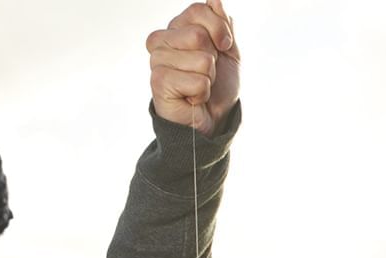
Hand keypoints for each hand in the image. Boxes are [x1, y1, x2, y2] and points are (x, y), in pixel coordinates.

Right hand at [147, 0, 240, 134]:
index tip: (224, 47)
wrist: (213, 119)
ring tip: (199, 86)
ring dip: (209, 78)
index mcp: (177, 28)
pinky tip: (192, 98)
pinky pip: (197, 81)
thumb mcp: (228, 51)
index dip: (219, 29)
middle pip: (198, 34)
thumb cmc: (218, 85)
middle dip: (213, 58)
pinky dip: (203, 93)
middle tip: (206, 72)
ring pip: (201, 60)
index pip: (198, 9)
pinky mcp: (158, 82)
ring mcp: (158, 61)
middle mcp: (162, 41)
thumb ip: (221, 24)